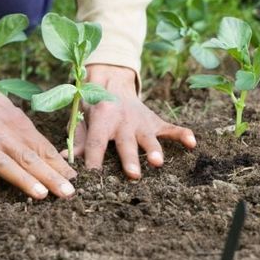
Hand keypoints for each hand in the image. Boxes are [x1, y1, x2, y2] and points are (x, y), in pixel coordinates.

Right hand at [0, 65, 76, 202]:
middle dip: (50, 176)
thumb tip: (48, 153)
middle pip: (29, 158)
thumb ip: (25, 132)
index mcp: (16, 125)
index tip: (75, 181)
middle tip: (67, 193)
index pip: (42, 148)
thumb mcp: (8, 111)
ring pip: (4, 164)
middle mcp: (0, 135)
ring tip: (40, 194)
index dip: (59, 166)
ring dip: (23, 179)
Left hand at [63, 64, 196, 178]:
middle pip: (126, 143)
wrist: (111, 81)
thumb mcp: (81, 118)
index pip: (96, 142)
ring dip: (154, 149)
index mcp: (102, 120)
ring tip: (157, 162)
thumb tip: (67, 160)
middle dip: (130, 159)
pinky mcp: (155, 121)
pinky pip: (171, 128)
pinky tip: (193, 143)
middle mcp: (123, 120)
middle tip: (133, 175)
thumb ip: (77, 139)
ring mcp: (141, 121)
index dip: (93, 159)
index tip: (92, 177)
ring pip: (149, 137)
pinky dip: (182, 134)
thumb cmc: (93, 106)